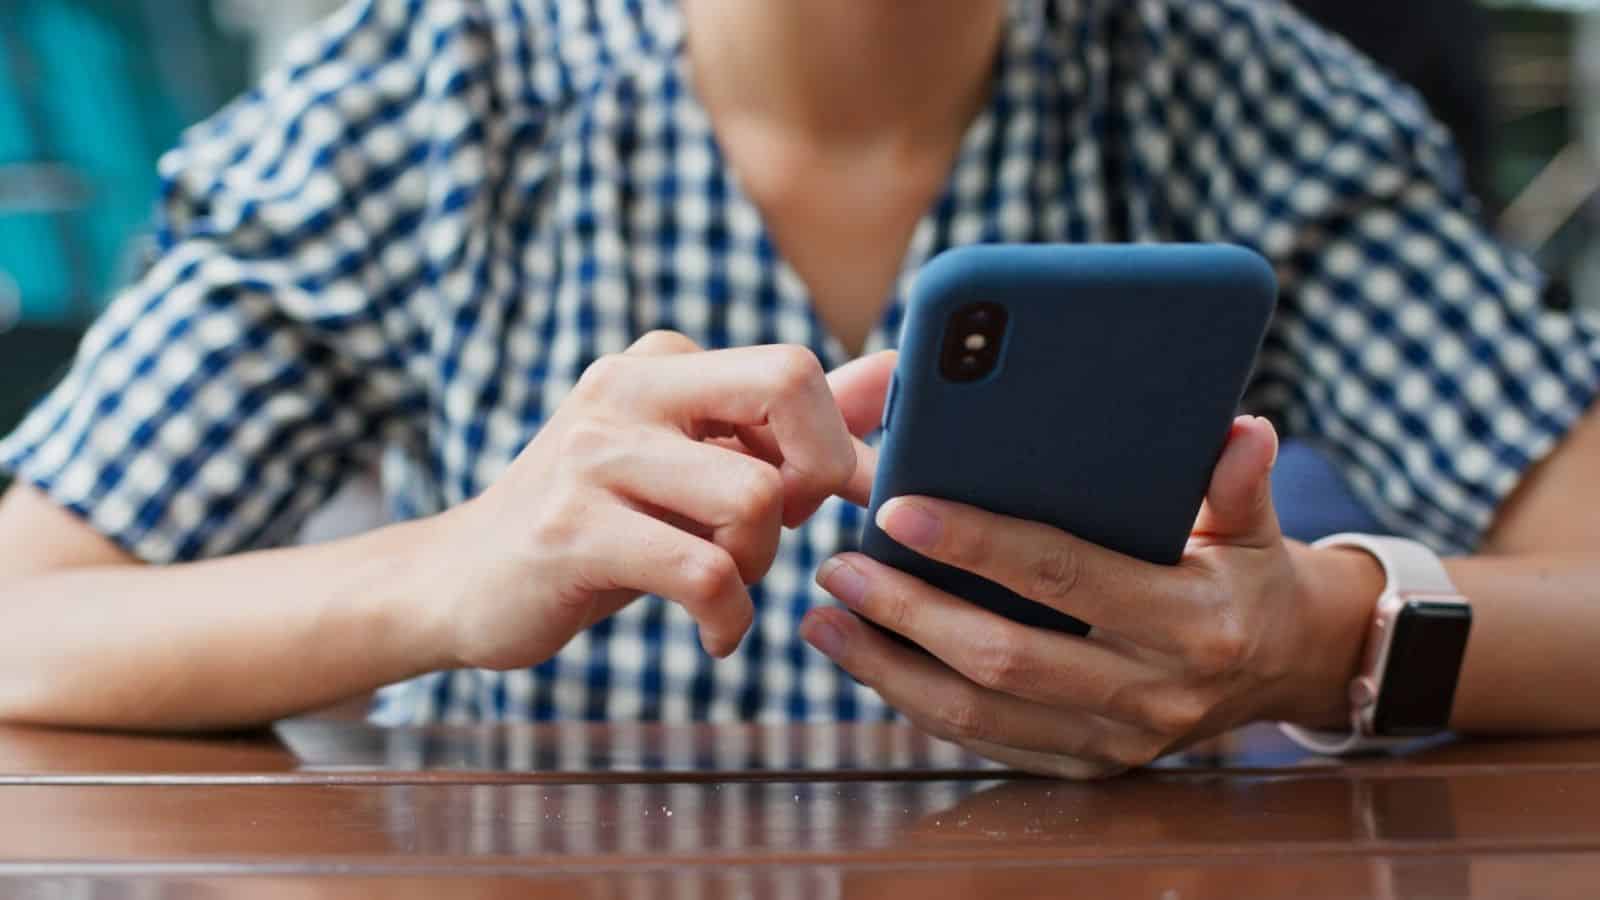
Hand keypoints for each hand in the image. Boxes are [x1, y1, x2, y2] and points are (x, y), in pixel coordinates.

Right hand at [424, 331, 896, 670]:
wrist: (461, 580)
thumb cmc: (601, 522)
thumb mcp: (694, 460)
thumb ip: (791, 419)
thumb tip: (894, 374)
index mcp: (662, 362)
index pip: (794, 370)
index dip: (832, 445)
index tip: (814, 501)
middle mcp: (625, 389)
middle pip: (787, 391)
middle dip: (816, 478)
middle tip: (783, 530)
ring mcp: (592, 457)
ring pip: (754, 497)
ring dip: (761, 563)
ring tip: (725, 586)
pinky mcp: (572, 531)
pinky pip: (705, 573)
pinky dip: (728, 618)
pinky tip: (712, 631)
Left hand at [801, 416, 1381, 778]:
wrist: (1287, 668)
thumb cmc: (1250, 574)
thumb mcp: (1255, 523)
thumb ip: (1237, 479)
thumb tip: (1244, 428)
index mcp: (1191, 621)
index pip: (1063, 576)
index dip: (976, 544)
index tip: (896, 509)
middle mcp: (1151, 691)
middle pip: (1005, 658)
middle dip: (909, 613)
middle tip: (838, 568)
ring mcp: (1118, 741)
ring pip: (982, 716)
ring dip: (892, 671)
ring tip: (824, 623)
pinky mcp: (1090, 767)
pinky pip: (990, 745)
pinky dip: (921, 706)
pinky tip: (871, 663)